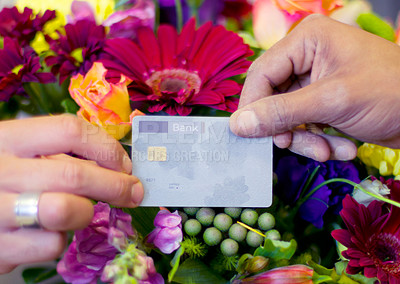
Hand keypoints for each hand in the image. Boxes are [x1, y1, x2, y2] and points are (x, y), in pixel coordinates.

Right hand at [0, 115, 142, 272]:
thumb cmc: (3, 180)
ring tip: (82, 212)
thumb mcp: (23, 157)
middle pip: (74, 173)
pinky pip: (51, 244)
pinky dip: (61, 240)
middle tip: (134, 193)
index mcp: (7, 138)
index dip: (106, 147)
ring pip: (65, 210)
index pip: (69, 130)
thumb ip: (61, 156)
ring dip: (86, 213)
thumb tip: (117, 167)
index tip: (125, 165)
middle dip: (116, 185)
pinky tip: (48, 233)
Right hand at [230, 14, 399, 161]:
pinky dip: (318, 141)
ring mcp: (313, 82)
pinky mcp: (322, 103)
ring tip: (330, 151)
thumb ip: (281, 112)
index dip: (253, 106)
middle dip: (287, 128)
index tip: (249, 135)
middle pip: (272, 98)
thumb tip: (238, 125)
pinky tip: (342, 147)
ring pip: (286, 117)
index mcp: (306, 41)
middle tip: (296, 146)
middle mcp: (306, 58)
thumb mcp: (332, 101)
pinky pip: (303, 125)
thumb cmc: (389, 94)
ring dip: (306, 140)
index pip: (262, 74)